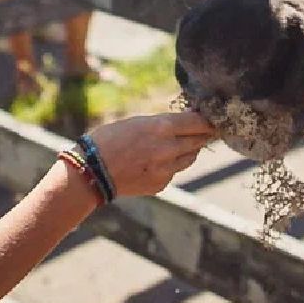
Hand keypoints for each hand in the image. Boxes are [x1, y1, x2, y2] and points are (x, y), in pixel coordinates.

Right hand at [86, 112, 215, 197]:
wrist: (92, 171)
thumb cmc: (110, 139)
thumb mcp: (137, 122)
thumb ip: (162, 123)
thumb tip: (184, 122)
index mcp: (162, 127)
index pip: (198, 122)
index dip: (207, 120)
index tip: (212, 119)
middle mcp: (169, 148)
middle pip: (199, 140)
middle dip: (203, 134)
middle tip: (206, 130)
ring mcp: (166, 169)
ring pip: (190, 157)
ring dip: (189, 150)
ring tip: (178, 144)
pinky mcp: (161, 184)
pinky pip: (174, 172)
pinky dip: (171, 165)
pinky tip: (157, 162)